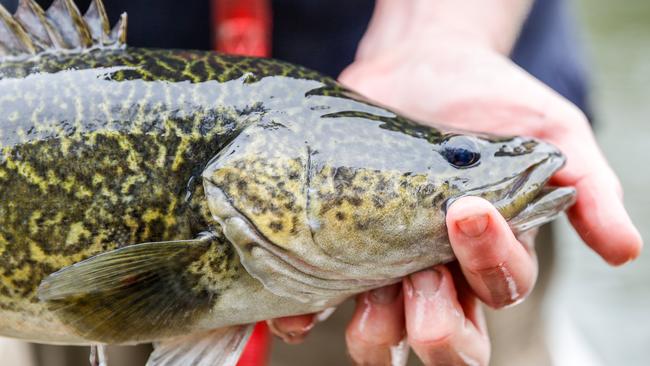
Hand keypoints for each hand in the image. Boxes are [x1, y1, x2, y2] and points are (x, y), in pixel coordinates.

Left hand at [270, 2, 641, 364]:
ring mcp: (383, 264)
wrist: (419, 65)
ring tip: (370, 290)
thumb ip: (586, 187)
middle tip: (423, 278)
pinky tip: (302, 305)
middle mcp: (438, 272)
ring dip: (376, 332)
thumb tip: (625, 250)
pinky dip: (307, 314)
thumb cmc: (489, 100)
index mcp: (490, 254)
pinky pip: (319, 301)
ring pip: (383, 337)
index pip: (501, 290)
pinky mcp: (336, 247)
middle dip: (437, 328)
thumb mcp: (550, 132)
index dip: (489, 264)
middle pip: (445, 340)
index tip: (467, 209)